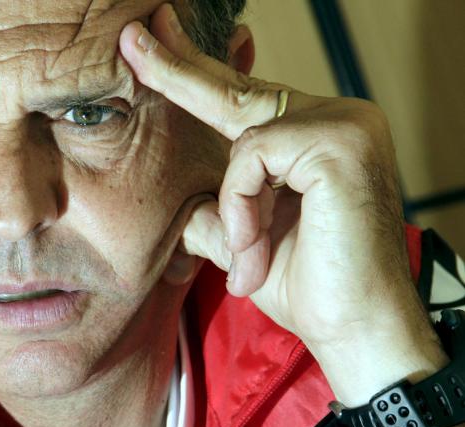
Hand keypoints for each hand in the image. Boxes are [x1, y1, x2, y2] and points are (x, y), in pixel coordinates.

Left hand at [118, 6, 463, 426]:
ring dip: (236, 204)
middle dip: (176, 69)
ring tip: (253, 254)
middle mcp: (336, 118)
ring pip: (243, 133)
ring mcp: (344, 122)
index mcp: (314, 138)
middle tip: (132, 36)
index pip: (244, 98)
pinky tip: (260, 242)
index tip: (150, 43)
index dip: (194, 71)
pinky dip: (244, 202)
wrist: (353, 330)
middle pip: (236, 90)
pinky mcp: (340, 139)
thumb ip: (215, 206)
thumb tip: (174, 195)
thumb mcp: (242, 238)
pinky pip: (253, 154)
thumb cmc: (306, 287)